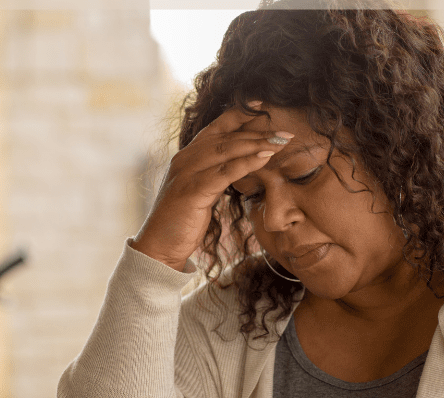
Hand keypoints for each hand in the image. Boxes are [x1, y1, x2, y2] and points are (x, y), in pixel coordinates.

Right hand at [131, 102, 291, 270]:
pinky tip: (265, 158)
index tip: (264, 105)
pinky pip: (224, 172)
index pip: (217, 126)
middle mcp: (185, 159)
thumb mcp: (200, 191)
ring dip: (258, 144)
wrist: (158, 246)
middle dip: (258, 132)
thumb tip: (240, 166)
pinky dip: (247, 163)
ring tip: (282, 142)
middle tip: (285, 132)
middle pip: (227, 137)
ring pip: (227, 150)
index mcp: (187, 156)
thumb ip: (215, 175)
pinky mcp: (192, 191)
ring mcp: (186, 173)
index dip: (241, 113)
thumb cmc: (181, 221)